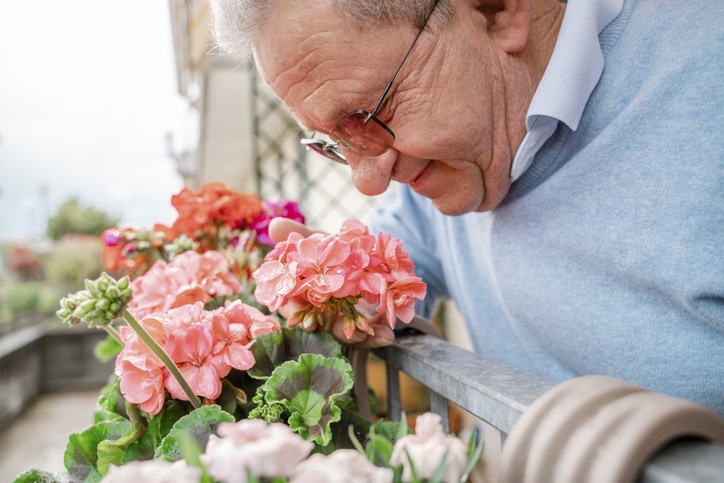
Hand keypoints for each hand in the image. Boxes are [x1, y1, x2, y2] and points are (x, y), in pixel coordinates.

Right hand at [268, 218, 395, 347]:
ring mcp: (340, 317)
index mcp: (301, 291)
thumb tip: (275, 224)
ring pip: (348, 333)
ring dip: (365, 338)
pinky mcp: (360, 320)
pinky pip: (368, 330)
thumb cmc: (328, 249)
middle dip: (339, 331)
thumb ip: (298, 235)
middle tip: (356, 335)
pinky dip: (379, 331)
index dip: (297, 317)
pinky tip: (390, 334)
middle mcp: (318, 309)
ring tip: (384, 336)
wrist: (356, 251)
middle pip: (324, 325)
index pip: (291, 308)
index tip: (308, 325)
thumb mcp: (317, 240)